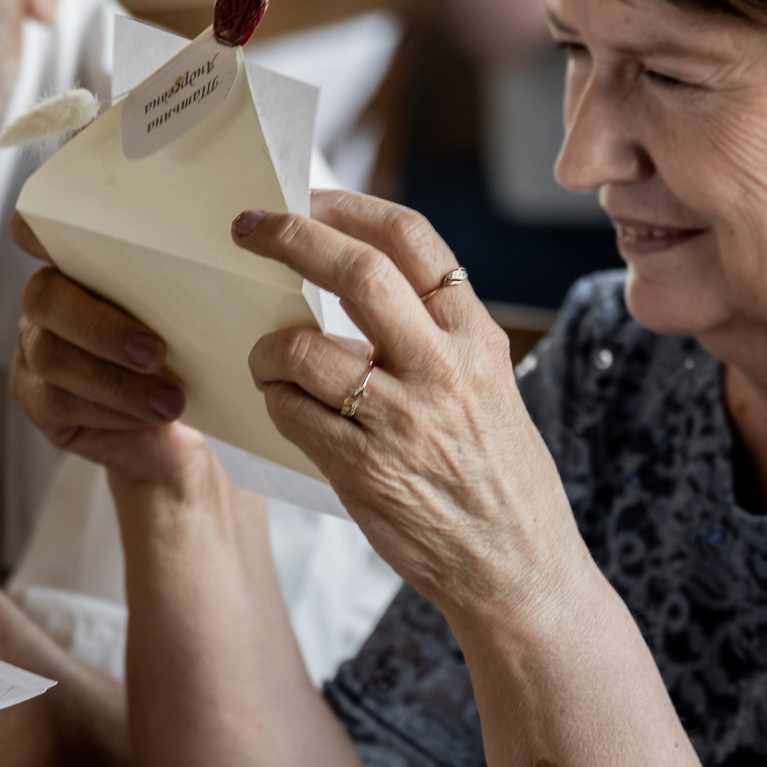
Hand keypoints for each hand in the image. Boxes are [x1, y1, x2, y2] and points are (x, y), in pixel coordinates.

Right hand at [9, 212, 206, 487]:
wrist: (180, 425)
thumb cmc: (185, 353)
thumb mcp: (189, 312)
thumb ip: (182, 278)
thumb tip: (230, 239)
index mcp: (77, 267)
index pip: (35, 230)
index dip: (37, 227)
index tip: (76, 233)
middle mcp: (46, 304)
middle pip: (42, 296)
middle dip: (101, 326)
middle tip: (157, 352)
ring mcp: (33, 352)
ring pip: (51, 357)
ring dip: (115, 381)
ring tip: (170, 400)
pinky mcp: (36, 401)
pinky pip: (59, 403)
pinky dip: (110, 410)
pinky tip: (148, 416)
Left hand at [233, 193, 588, 617]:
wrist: (517, 570)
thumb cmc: (497, 478)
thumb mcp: (489, 387)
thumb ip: (435, 336)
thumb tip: (355, 283)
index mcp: (476, 338)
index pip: (412, 240)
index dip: (350, 206)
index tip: (310, 196)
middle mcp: (443, 369)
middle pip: (356, 271)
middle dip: (291, 237)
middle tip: (248, 228)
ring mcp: (402, 420)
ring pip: (304, 348)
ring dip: (269, 346)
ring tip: (267, 357)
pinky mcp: (363, 470)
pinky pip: (292, 413)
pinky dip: (275, 401)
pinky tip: (284, 406)